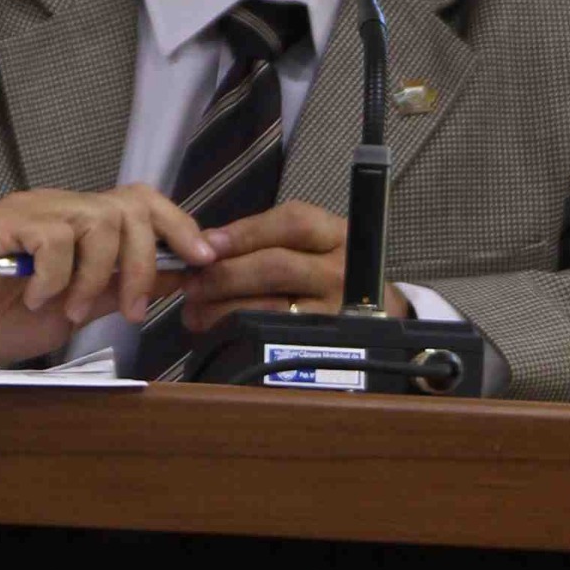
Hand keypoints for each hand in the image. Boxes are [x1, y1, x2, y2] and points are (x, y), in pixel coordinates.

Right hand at [0, 188, 215, 365]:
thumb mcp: (71, 308)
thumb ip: (114, 289)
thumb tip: (171, 278)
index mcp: (78, 226)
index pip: (142, 204)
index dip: (180, 226)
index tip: (203, 258)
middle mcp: (58, 208)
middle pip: (130, 206)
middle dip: (141, 262)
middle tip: (126, 307)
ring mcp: (30, 210)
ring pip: (97, 221)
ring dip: (94, 277)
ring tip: (68, 307)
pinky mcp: (0, 221)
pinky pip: (53, 237)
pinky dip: (53, 277)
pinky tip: (33, 296)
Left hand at [176, 200, 408, 335]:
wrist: (379, 315)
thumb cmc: (328, 270)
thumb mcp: (312, 243)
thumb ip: (266, 238)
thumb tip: (206, 244)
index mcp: (336, 235)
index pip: (292, 224)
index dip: (245, 233)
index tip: (206, 243)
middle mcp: (342, 271)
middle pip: (277, 267)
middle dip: (225, 275)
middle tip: (190, 284)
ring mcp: (335, 312)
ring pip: (272, 308)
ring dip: (223, 309)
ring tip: (194, 312)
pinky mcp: (325, 345)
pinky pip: (275, 337)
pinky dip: (239, 332)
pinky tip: (217, 332)